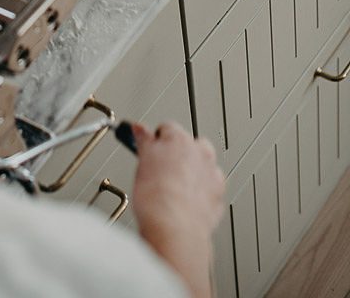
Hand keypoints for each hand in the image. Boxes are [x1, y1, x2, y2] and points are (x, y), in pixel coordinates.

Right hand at [132, 121, 224, 297]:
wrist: (174, 229)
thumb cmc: (157, 198)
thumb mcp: (141, 161)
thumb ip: (143, 140)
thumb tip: (140, 129)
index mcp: (180, 139)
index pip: (167, 128)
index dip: (155, 139)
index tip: (148, 148)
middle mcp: (200, 153)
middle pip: (189, 144)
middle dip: (177, 153)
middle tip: (160, 169)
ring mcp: (212, 175)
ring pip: (202, 166)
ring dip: (192, 172)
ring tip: (172, 188)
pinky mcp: (218, 198)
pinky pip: (209, 188)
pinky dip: (200, 193)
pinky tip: (185, 201)